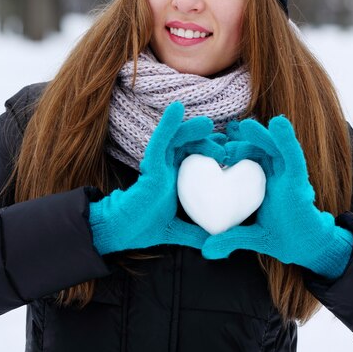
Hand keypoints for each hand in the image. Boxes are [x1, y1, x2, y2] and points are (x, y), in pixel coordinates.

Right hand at [89, 102, 220, 254]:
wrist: (120, 232)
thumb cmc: (143, 227)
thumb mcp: (177, 231)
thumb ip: (195, 233)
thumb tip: (216, 243)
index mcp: (176, 179)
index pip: (197, 159)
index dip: (213, 152)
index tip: (232, 153)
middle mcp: (168, 168)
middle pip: (191, 146)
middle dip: (208, 142)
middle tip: (226, 147)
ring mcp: (159, 164)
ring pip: (178, 138)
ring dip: (193, 128)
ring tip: (208, 124)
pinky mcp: (150, 164)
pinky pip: (161, 139)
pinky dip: (169, 123)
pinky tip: (177, 108)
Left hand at [202, 116, 352, 278]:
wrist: (310, 249)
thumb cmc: (284, 237)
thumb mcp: (252, 237)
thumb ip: (231, 238)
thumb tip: (206, 251)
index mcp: (260, 182)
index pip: (244, 160)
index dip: (230, 151)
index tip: (213, 146)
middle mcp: (273, 174)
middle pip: (256, 150)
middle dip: (241, 141)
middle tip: (223, 139)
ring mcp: (287, 175)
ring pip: (273, 148)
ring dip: (260, 135)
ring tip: (244, 126)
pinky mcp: (299, 180)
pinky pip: (293, 156)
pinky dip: (286, 140)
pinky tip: (278, 124)